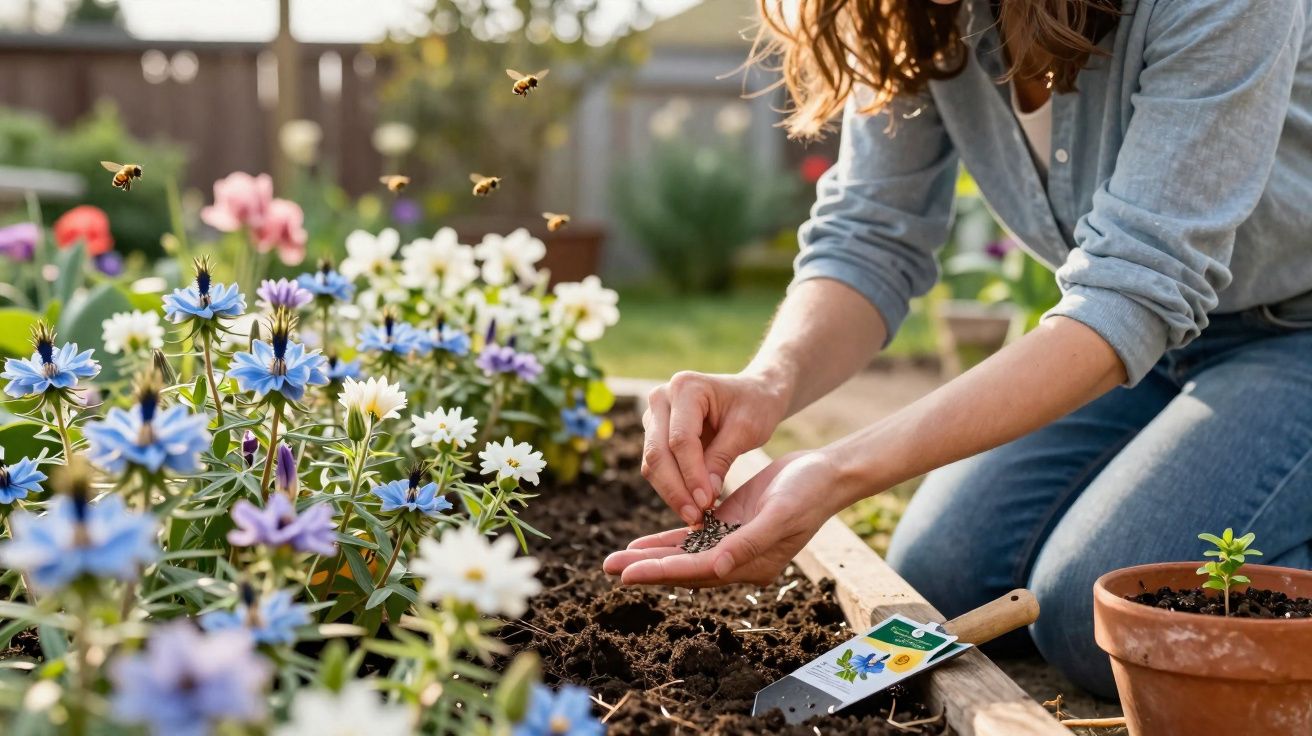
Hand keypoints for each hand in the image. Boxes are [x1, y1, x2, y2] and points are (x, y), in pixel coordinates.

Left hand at [604, 451, 840, 586]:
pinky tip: (642, 544)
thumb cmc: (807, 492)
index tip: (629, 574)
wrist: (825, 474)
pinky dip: (668, 542)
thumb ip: (748, 542)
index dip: (662, 571)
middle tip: (608, 568)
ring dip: (650, 557)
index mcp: (752, 564)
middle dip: (646, 568)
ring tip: (615, 561)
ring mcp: (733, 545)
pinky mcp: (729, 526)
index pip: (698, 571)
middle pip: (684, 569)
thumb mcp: (779, 515)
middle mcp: (739, 561)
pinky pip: (692, 539)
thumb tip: (717, 566)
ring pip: (683, 555)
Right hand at [642, 371, 788, 525]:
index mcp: (686, 387)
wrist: (753, 393)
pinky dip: (671, 486)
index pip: (680, 439)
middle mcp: (662, 397)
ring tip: (694, 515)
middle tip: (695, 516)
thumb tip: (703, 497)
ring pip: (652, 462)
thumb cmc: (754, 406)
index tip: (707, 502)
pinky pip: (656, 465)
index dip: (691, 474)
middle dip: (675, 489)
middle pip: (657, 452)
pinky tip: (690, 504)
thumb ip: (722, 459)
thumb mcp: (747, 429)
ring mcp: (654, 414)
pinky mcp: (654, 432)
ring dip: (671, 492)